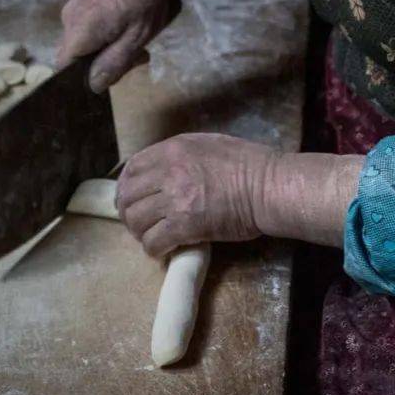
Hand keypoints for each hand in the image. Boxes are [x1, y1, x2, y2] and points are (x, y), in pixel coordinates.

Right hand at [56, 0, 173, 90]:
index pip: (64, 68)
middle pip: (76, 58)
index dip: (83, 79)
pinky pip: (87, 31)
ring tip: (137, 39)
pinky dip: (106, 35)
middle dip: (104, 64)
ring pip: (84, 45)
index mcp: (79, 30)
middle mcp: (68, 20)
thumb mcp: (137, 37)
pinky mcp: (80, 4)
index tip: (110, 75)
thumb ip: (113, 63)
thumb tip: (93, 86)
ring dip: (109, 49)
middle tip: (138, 57)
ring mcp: (72, 10)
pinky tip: (128, 28)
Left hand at [116, 133, 274, 257]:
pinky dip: (154, 249)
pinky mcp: (185, 226)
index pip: (133, 167)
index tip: (131, 197)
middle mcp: (169, 171)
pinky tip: (164, 250)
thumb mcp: (209, 144)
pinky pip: (154, 242)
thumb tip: (166, 169)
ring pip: (136, 220)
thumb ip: (183, 154)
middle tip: (139, 223)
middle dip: (128, 212)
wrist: (268, 186)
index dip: (126, 185)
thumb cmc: (249, 164)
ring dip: (140, 232)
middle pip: (128, 195)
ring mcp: (175, 199)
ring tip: (152, 237)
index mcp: (174, 149)